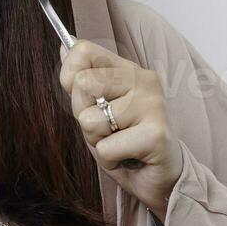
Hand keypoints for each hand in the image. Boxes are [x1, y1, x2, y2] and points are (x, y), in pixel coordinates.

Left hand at [58, 38, 182, 216]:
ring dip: (97, 141)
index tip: (85, 99)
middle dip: (83, 116)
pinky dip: (109, 161)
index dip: (69, 77)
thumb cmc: (126, 143)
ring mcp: (153, 104)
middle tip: (107, 129)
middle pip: (82, 84)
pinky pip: (105, 148)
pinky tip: (128, 158)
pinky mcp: (155, 134)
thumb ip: (82, 78)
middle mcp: (144, 80)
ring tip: (120, 143)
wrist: (162, 179)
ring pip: (90, 120)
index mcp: (129, 69)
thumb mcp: (97, 108)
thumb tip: (64, 46)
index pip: (83, 50)